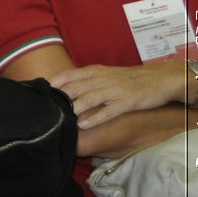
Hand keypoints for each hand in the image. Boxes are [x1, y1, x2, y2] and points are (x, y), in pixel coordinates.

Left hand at [51, 62, 186, 128]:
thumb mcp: (105, 75)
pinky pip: (110, 110)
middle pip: (75, 87)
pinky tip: (83, 125)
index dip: (51, 84)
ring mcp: (116, 90)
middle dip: (58, 99)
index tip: (36, 94)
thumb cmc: (128, 80)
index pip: (68, 75)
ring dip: (73, 108)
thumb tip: (60, 90)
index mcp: (95, 72)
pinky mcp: (129, 101)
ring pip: (90, 98)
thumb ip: (85, 81)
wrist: (161, 78)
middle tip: (43, 111)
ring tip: (60, 118)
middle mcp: (103, 79)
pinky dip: (96, 117)